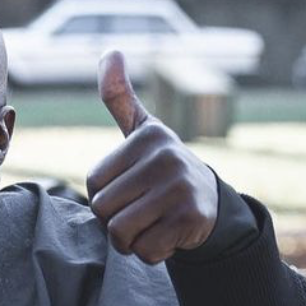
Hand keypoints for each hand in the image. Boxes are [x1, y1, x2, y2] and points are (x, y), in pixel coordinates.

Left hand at [85, 50, 218, 263]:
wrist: (212, 203)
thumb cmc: (162, 167)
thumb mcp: (141, 131)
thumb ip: (119, 96)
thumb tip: (110, 51)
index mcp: (148, 136)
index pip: (94, 184)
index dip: (107, 195)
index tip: (132, 188)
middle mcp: (166, 157)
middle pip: (104, 209)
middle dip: (116, 220)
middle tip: (143, 210)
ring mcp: (180, 188)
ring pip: (120, 233)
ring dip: (132, 240)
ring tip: (153, 223)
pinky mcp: (191, 220)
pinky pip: (145, 251)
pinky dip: (151, 253)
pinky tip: (169, 237)